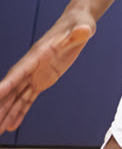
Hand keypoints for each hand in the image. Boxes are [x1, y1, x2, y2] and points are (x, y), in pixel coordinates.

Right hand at [0, 15, 94, 131]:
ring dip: (7, 112)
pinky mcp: (42, 80)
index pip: (19, 72)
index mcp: (38, 55)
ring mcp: (35, 74)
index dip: (7, 84)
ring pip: (17, 96)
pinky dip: (20, 111)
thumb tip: (85, 30)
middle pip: (12, 88)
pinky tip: (13, 123)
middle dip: (2, 105)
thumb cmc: (78, 26)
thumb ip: (80, 33)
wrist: (77, 24)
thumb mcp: (81, 29)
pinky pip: (28, 98)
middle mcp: (32, 66)